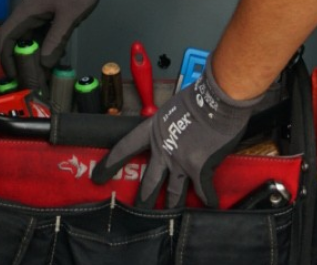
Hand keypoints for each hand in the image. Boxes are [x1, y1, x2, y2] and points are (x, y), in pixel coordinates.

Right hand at [0, 0, 121, 76]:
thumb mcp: (69, 16)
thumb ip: (56, 40)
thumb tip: (45, 63)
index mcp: (27, 10)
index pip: (5, 37)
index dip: (5, 58)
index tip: (13, 75)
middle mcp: (28, 9)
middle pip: (16, 38)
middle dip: (21, 59)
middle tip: (31, 77)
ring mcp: (38, 7)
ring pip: (30, 34)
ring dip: (34, 51)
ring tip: (43, 70)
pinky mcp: (49, 6)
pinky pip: (41, 28)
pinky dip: (44, 41)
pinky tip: (55, 52)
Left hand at [92, 63, 261, 207]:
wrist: (217, 99)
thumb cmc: (199, 98)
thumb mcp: (174, 108)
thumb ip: (169, 125)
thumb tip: (174, 134)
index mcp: (153, 130)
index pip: (125, 148)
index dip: (111, 163)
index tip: (98, 176)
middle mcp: (163, 149)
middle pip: (149, 181)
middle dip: (143, 201)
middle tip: (136, 213)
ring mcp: (180, 161)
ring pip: (173, 193)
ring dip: (172, 206)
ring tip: (169, 218)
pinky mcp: (199, 169)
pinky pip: (202, 191)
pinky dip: (208, 199)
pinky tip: (210, 205)